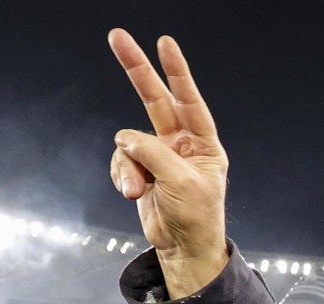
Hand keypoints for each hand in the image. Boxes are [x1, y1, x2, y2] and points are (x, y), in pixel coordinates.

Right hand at [108, 29, 228, 298]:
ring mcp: (160, 155)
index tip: (166, 44)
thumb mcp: (181, 183)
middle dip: (138, 71)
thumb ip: (154, 154)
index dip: (177, 72)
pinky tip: (132, 192)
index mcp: (204, 144)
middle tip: (118, 37)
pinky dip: (122, 175)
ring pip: (131, 141)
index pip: (190, 101)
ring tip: (138, 190)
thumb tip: (126, 138)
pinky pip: (122, 160)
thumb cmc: (197, 217)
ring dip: (129, 165)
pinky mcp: (142, 169)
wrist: (184, 247)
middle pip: (156, 100)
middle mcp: (183, 144)